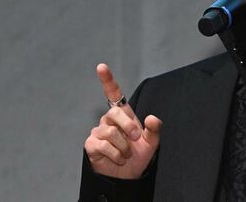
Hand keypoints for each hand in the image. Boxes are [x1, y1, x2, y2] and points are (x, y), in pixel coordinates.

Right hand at [84, 63, 161, 178]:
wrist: (127, 177)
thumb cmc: (138, 156)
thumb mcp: (151, 143)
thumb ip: (154, 130)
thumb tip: (152, 118)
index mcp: (123, 115)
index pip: (113, 94)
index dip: (107, 80)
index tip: (101, 67)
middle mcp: (108, 120)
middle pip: (115, 113)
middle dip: (128, 126)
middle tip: (136, 138)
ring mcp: (98, 131)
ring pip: (111, 133)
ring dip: (124, 147)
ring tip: (126, 154)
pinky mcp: (91, 145)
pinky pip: (103, 146)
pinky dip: (116, 155)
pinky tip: (118, 159)